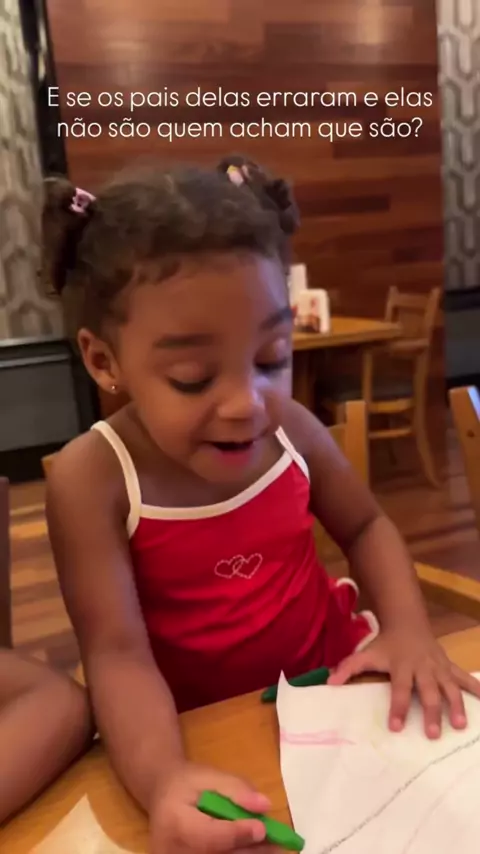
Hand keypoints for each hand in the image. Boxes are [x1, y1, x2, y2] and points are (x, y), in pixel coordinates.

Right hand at [150, 760, 281, 853]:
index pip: (209, 837)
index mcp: (176, 822)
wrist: (162, 796)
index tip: (262, 827)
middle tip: (279, 846)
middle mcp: (172, 851)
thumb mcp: (210, 776)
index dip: (237, 834)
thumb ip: (236, 789)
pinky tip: (254, 850)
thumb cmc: (187, 783)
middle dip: (251, 852)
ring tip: (274, 849)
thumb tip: (264, 806)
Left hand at [327, 627, 479, 738]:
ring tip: (459, 725)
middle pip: (428, 691)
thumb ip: (348, 668)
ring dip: (456, 705)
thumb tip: (329, 683)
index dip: (397, 708)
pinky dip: (476, 688)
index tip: (396, 727)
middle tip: (432, 734)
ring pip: (450, 686)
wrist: (407, 621)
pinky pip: (464, 678)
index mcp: (401, 666)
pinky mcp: (449, 666)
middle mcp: (423, 667)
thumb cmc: (386, 644)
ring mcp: (439, 666)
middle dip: (431, 712)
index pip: (399, 689)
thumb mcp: (366, 652)